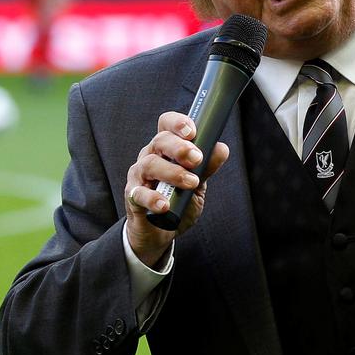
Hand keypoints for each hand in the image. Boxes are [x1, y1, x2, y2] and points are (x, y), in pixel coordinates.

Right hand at [124, 111, 229, 266]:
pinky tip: (165, 205)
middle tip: (197, 159)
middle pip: (160, 141)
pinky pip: (138, 194)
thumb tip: (221, 149)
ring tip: (191, 183)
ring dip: (172, 172)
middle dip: (180, 147)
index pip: (166, 125)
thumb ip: (208, 167)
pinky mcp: (133, 198)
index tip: (192, 131)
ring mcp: (139, 176)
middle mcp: (150, 157)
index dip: (177, 123)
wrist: (160, 231)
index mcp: (166, 149)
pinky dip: (152, 199)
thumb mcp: (198, 184)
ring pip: (149, 164)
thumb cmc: (179, 201)